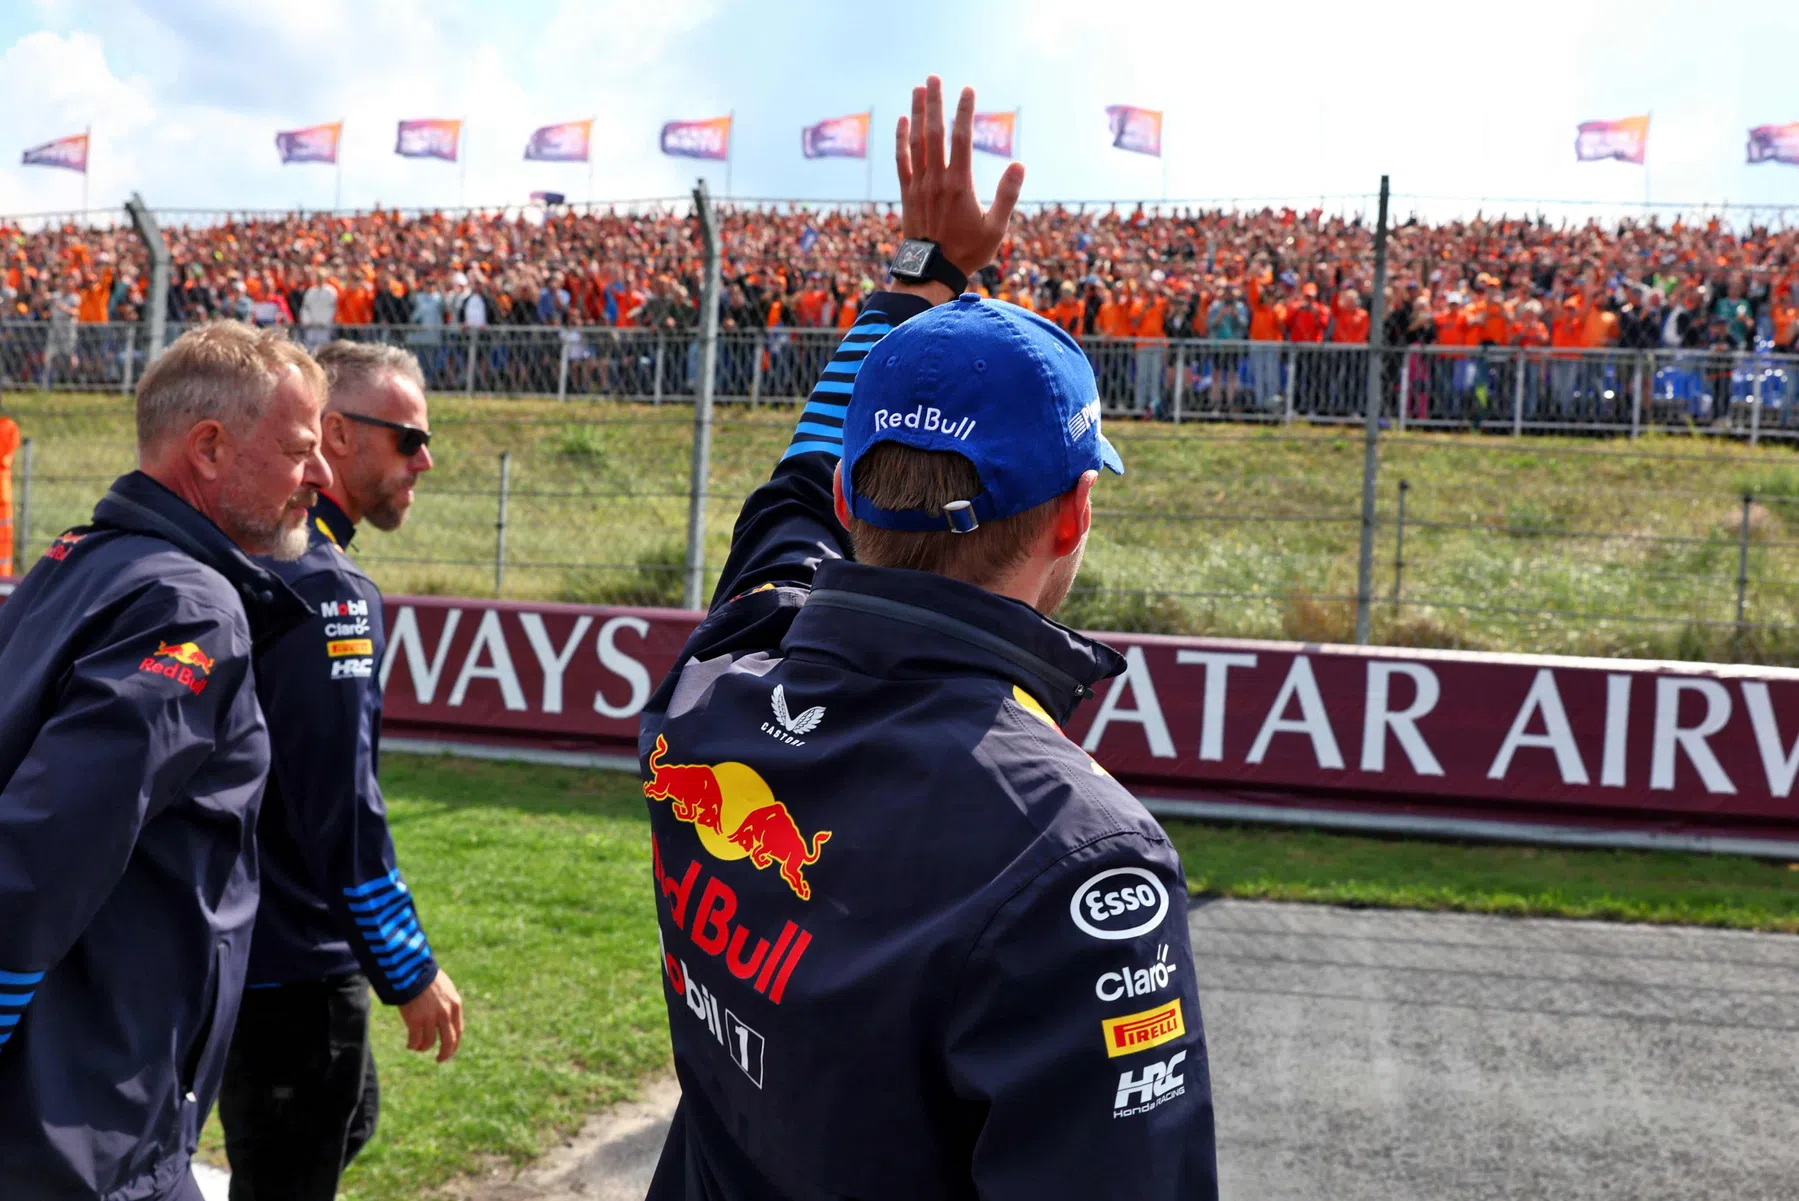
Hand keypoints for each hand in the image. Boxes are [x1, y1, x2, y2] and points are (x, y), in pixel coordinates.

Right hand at [398, 969, 463, 1062]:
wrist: (412, 970)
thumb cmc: (427, 977)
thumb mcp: (446, 989)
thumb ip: (448, 1004)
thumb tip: (448, 1019)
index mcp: (455, 1005)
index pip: (458, 1031)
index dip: (454, 1044)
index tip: (450, 1050)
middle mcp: (445, 1014)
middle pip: (449, 1042)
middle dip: (445, 1054)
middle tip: (440, 1059)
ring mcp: (430, 1018)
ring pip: (429, 1043)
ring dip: (423, 1048)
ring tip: (417, 1047)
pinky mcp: (415, 1020)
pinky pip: (415, 1041)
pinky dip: (412, 1046)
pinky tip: (409, 1045)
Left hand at [894, 76, 1024, 284]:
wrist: (932, 272)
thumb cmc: (968, 252)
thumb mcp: (996, 229)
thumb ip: (1007, 195)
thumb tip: (1019, 165)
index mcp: (960, 184)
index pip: (962, 139)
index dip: (964, 112)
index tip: (967, 89)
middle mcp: (937, 179)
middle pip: (935, 132)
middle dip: (935, 102)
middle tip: (935, 77)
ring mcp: (919, 185)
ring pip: (916, 141)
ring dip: (917, 113)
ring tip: (919, 88)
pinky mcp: (907, 193)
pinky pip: (903, 160)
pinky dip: (902, 139)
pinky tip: (903, 120)